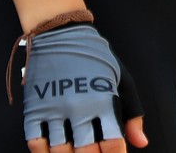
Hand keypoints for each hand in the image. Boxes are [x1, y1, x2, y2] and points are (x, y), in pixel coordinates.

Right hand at [21, 24, 148, 152]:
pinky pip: (35, 142)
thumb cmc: (97, 60)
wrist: (62, 35)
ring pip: (60, 151)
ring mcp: (55, 109)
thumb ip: (132, 114)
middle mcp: (80, 108)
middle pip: (86, 152)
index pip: (112, 143)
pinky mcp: (35, 108)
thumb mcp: (122, 80)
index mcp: (104, 100)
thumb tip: (141, 143)